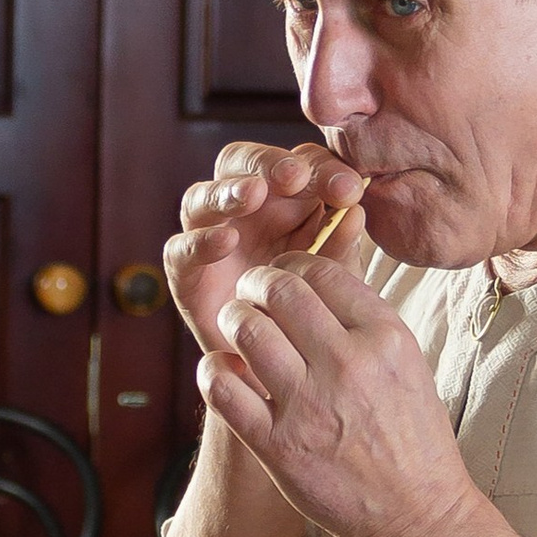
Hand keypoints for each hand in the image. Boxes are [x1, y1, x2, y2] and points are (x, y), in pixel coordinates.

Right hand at [164, 143, 367, 354]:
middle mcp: (243, 210)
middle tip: (295, 176)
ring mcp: (209, 237)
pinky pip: (180, 249)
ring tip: (253, 195)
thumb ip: (341, 245)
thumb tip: (356, 211)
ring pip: (201, 197)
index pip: (300, 165)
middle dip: (268, 164)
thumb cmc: (310, 314)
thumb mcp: (334, 280)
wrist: (279, 372)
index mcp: (286, 200)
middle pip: (242, 163)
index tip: (350, 190)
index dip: (323, 169)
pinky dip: (200, 241)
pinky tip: (225, 241)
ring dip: (227, 191)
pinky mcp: (185, 273)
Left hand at [199, 251, 477, 536]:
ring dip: (231, 320)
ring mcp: (309, 406)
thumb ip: (364, 319)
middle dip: (253, 284)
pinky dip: (213, 370)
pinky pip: (222, 389)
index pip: (320, 271)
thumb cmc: (411, 436)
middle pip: (277, 290)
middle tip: (249, 296)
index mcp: (384, 337)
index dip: (290, 264)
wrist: (415, 513)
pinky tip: (223, 369)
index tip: (281, 276)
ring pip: (246, 329)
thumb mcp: (406, 362)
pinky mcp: (276, 446)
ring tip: (235, 329)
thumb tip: (315, 278)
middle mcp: (347, 364)